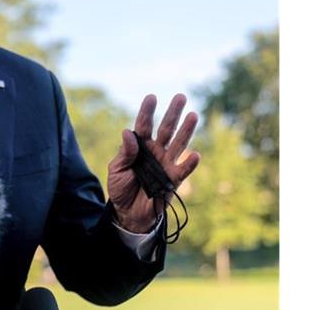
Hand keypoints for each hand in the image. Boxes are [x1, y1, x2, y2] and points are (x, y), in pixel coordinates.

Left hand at [108, 94, 199, 232]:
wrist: (128, 212)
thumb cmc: (120, 188)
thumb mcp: (116, 169)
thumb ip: (124, 152)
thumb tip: (128, 132)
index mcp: (139, 146)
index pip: (144, 125)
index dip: (147, 112)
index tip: (151, 97)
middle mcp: (155, 151)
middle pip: (165, 129)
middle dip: (173, 113)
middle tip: (181, 97)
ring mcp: (166, 164)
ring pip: (178, 144)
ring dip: (186, 131)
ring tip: (193, 115)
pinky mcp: (173, 180)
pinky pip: (183, 170)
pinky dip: (189, 163)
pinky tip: (194, 154)